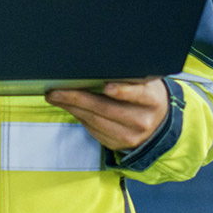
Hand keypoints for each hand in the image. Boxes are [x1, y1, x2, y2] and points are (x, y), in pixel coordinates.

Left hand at [46, 78, 167, 151]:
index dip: (123, 91)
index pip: (138, 94)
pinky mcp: (116, 144)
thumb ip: (129, 77)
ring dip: (71, 107)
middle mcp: (142, 120)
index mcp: (152, 100)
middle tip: (57, 90)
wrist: (157, 124)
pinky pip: (92, 129)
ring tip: (55, 96)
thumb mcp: (146, 84)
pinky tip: (68, 106)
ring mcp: (129, 135)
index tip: (107, 86)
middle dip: (78, 98)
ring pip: (95, 120)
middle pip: (106, 108)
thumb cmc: (145, 96)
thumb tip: (94, 68)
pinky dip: (78, 116)